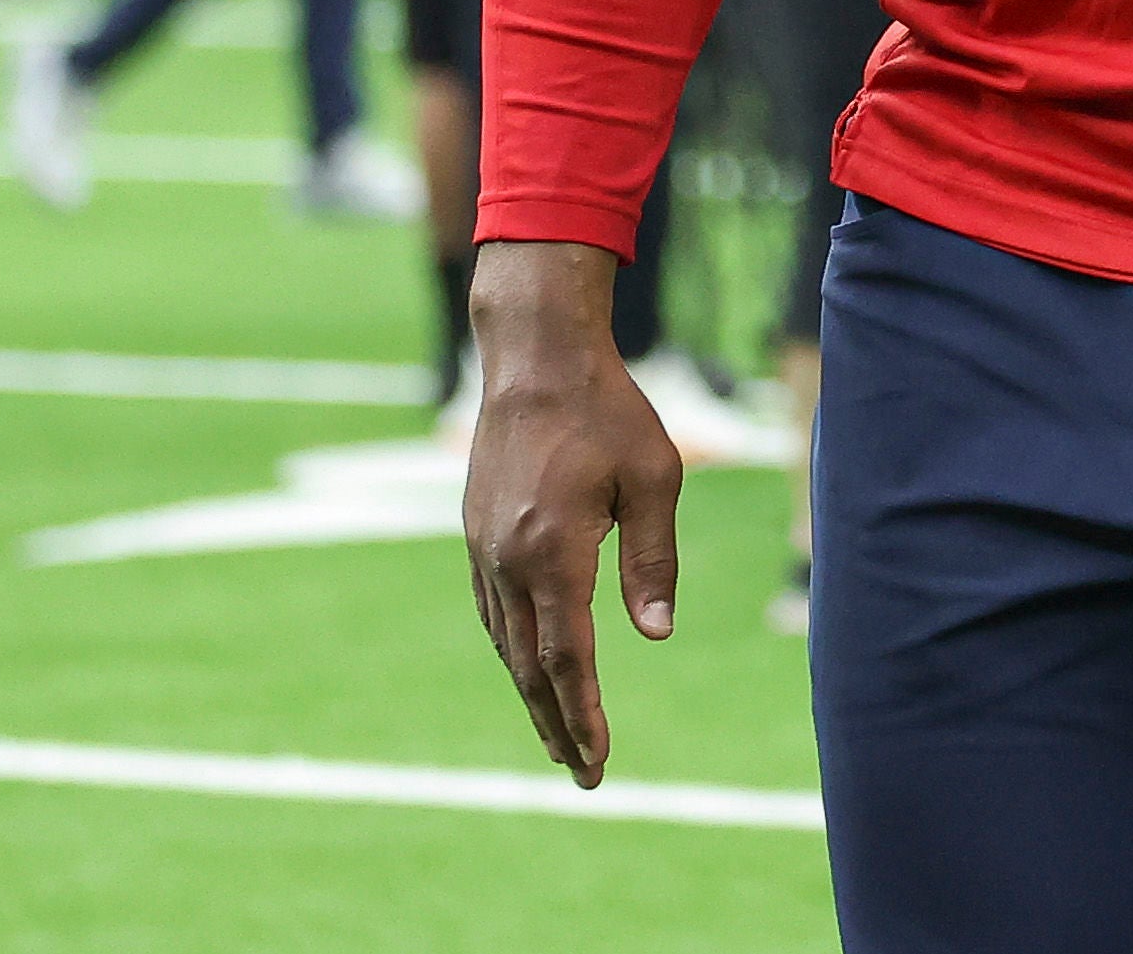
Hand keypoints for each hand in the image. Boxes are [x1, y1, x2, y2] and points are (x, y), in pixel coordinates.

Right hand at [461, 241, 685, 785]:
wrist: (535, 356)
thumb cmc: (608, 410)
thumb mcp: (655, 479)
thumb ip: (654, 562)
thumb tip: (656, 636)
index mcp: (554, 552)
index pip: (567, 658)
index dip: (582, 714)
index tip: (598, 759)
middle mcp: (509, 560)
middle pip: (530, 665)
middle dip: (557, 724)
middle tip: (581, 775)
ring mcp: (485, 548)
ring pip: (506, 643)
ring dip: (531, 695)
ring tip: (558, 739)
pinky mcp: (476, 533)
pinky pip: (491, 611)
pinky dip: (511, 650)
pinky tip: (527, 668)